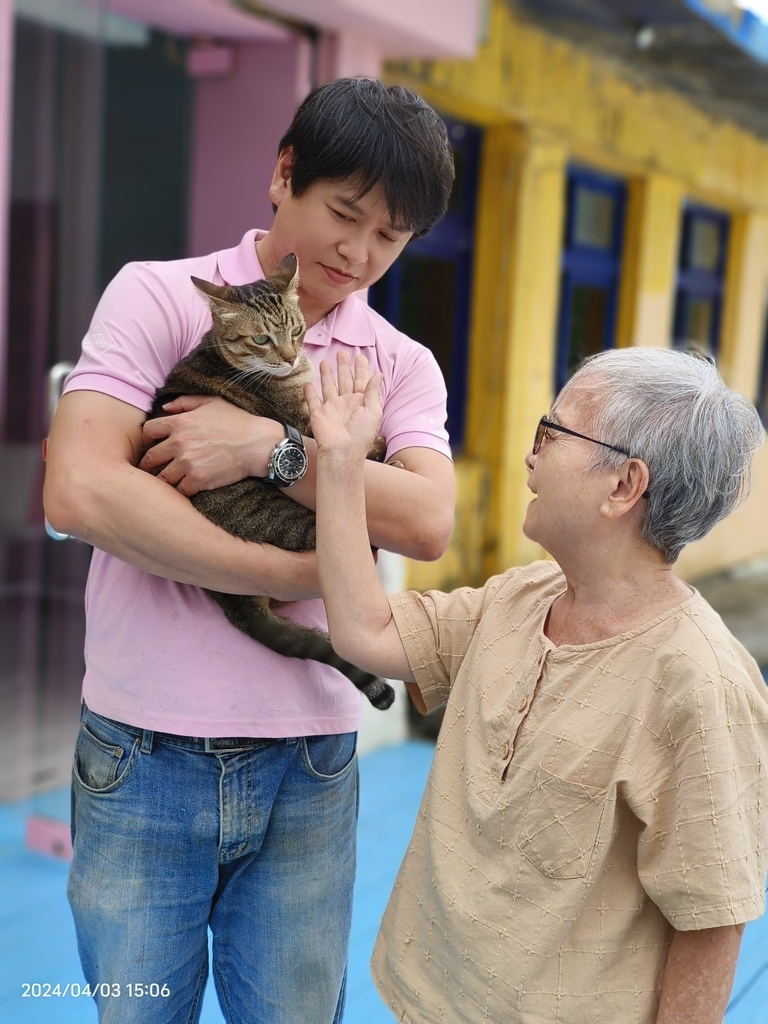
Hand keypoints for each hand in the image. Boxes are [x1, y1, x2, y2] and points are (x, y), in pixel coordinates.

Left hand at [139, 395, 281, 495]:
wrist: (258, 444)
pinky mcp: (198, 480)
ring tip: (167, 482)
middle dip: (149, 464)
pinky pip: (179, 490)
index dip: (146, 440)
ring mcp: (187, 463)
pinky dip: (181, 491)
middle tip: (152, 469)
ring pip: (162, 477)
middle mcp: (179, 443)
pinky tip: (186, 488)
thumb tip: (165, 406)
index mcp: (180, 423)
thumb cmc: (238, 422)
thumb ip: (185, 402)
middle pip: (150, 458)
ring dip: (164, 480)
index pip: (147, 431)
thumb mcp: (212, 403)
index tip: (150, 446)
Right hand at [305, 353, 382, 460]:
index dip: (361, 369)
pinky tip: (308, 383)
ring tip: (325, 361)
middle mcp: (346, 403)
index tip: (360, 356)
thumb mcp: (373, 411)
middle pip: (344, 380)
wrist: (342, 451)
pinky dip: (309, 392)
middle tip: (342, 352)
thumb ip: (372, 392)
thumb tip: (378, 374)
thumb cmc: (361, 435)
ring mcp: (331, 408)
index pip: (361, 381)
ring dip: (327, 374)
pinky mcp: (318, 414)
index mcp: (361, 402)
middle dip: (343, 366)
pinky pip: (313, 400)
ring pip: (328, 386)